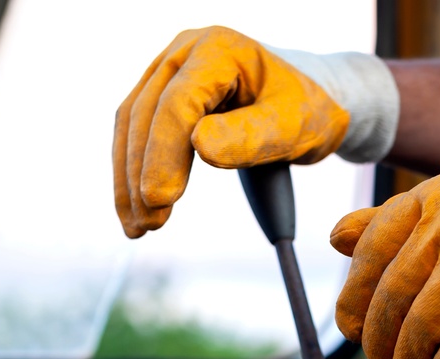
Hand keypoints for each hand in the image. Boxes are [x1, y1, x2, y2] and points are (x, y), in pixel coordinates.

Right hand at [112, 26, 398, 237]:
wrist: (310, 101)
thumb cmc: (307, 110)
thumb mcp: (294, 127)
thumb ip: (252, 137)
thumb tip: (200, 146)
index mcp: (219, 50)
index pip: (178, 103)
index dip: (164, 153)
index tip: (161, 199)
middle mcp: (186, 53)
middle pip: (146, 114)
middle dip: (142, 173)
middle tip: (149, 224)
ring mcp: (170, 72)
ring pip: (132, 125)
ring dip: (129, 179)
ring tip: (140, 227)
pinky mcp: (162, 96)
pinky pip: (137, 134)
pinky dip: (133, 174)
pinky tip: (137, 211)